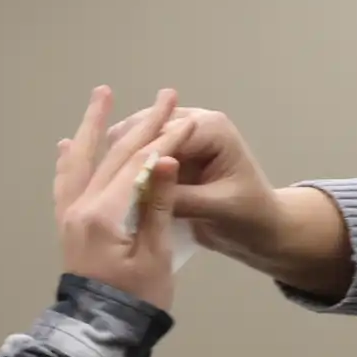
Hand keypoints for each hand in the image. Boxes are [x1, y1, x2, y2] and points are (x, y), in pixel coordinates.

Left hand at [53, 88, 190, 309]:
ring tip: (103, 95)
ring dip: (95, 126)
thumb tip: (163, 159)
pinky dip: (70, 160)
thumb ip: (156, 204)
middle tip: (165, 95)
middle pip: (114, 155)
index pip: (139, 165)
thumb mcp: (155, 257)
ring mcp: (70, 215)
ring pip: (82, 159)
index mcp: (103, 215)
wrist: (98, 334)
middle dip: (143, 124)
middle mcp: (80, 207)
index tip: (188, 119)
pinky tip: (70, 144)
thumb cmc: (135, 302)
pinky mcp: (68, 224)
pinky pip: (66, 182)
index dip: (166, 140)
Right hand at [111, 103, 350, 298]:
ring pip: (139, 139)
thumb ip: (182, 198)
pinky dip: (125, 167)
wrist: (263, 231)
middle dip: (123, 150)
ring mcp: (182, 139)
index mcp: (211, 129)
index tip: (113, 177)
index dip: (140, 153)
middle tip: (93, 175)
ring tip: (95, 181)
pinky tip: (103, 185)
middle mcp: (194, 124)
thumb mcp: (218, 209)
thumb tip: (143, 192)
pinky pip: (142, 155)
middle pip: (147, 128)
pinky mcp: (172, 157)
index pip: (167, 132)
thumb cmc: (250, 217)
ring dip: (120, 156)